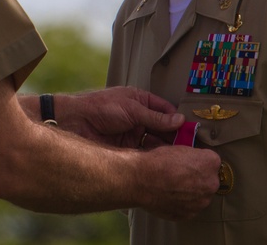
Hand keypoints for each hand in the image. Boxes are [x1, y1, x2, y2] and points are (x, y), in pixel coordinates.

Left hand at [54, 87, 184, 148]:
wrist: (74, 123)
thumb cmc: (99, 107)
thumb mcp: (131, 108)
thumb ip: (155, 117)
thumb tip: (179, 120)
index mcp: (140, 101)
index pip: (166, 111)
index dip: (178, 121)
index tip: (192, 132)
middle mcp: (139, 118)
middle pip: (163, 129)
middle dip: (175, 138)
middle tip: (189, 149)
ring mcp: (133, 135)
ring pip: (156, 143)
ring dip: (167, 150)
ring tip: (180, 158)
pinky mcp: (127, 150)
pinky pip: (145, 154)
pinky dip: (154, 158)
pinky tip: (164, 164)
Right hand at [139, 145, 221, 220]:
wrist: (142, 180)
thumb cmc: (159, 160)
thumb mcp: (179, 148)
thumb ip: (194, 156)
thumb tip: (193, 162)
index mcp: (211, 162)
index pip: (211, 161)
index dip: (198, 161)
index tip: (188, 162)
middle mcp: (211, 184)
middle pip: (208, 180)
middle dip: (198, 179)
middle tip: (180, 175)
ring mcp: (201, 202)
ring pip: (200, 196)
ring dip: (191, 193)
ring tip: (173, 188)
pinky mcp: (189, 215)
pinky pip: (189, 208)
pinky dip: (182, 204)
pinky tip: (169, 197)